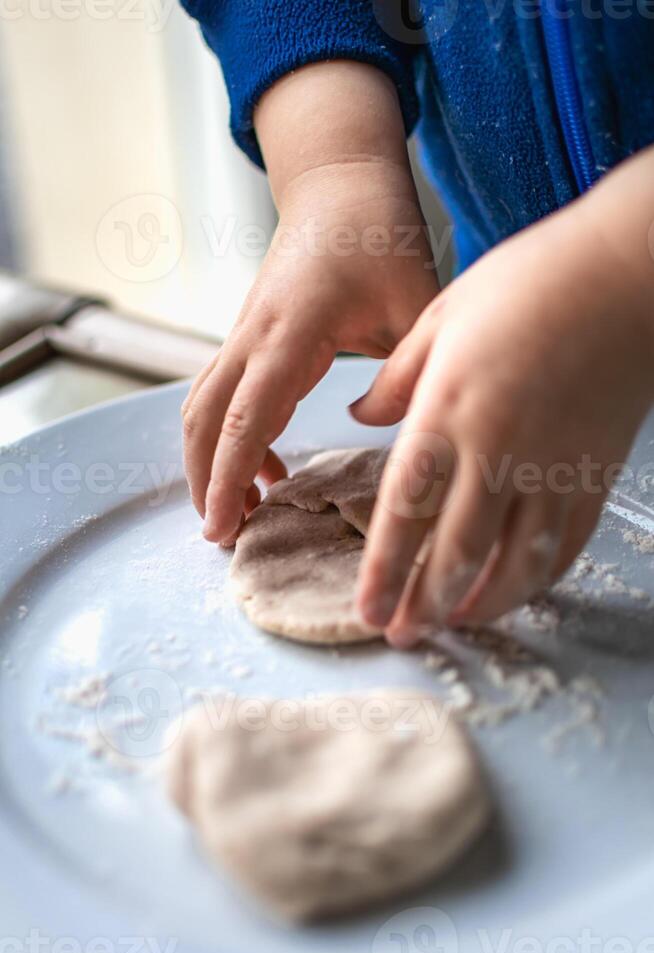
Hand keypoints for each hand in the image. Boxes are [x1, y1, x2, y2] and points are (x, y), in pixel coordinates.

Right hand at [182, 62, 437, 544]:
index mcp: (291, 332)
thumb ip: (407, 373)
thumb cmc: (382, 236)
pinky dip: (228, 436)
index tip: (224, 527)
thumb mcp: (416, 304)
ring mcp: (244, 332)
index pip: (244, 419)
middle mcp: (253, 334)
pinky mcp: (249, 334)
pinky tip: (267, 467)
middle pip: (201, 418)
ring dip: (208, 461)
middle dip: (203, 481)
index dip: (228, 479)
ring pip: (200, 406)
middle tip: (224, 535)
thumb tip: (380, 431)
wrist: (341, 182)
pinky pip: (221, 392)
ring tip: (242, 512)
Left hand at [354, 157, 653, 645]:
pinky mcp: (596, 471)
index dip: (386, 571)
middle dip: (425, 602)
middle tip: (402, 635)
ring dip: (482, 602)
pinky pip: (566, 542)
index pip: (406, 510)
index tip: (368, 610)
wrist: (628, 272)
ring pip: (515, 560)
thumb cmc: (532, 280)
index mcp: (450, 411)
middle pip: (457, 550)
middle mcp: (500, 450)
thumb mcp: (444, 315)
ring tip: (454, 624)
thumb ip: (398, 378)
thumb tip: (361, 415)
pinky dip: (539, 576)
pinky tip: (517, 590)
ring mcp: (554, 465)